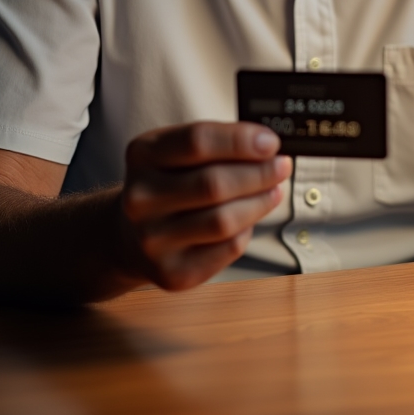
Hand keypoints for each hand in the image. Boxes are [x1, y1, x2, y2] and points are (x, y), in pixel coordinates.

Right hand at [117, 121, 291, 290]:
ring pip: (224, 220)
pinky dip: (247, 229)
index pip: (197, 141)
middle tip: (282, 165)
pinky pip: (227, 248)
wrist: (131, 235)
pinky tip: (249, 218)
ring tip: (274, 190)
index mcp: (143, 155)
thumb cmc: (170, 182)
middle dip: (259, 174)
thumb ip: (219, 143)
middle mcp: (140, 198)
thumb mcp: (179, 151)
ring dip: (260, 202)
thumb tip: (268, 145)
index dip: (240, 141)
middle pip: (214, 184)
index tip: (271, 142)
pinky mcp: (171, 273)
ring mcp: (152, 240)